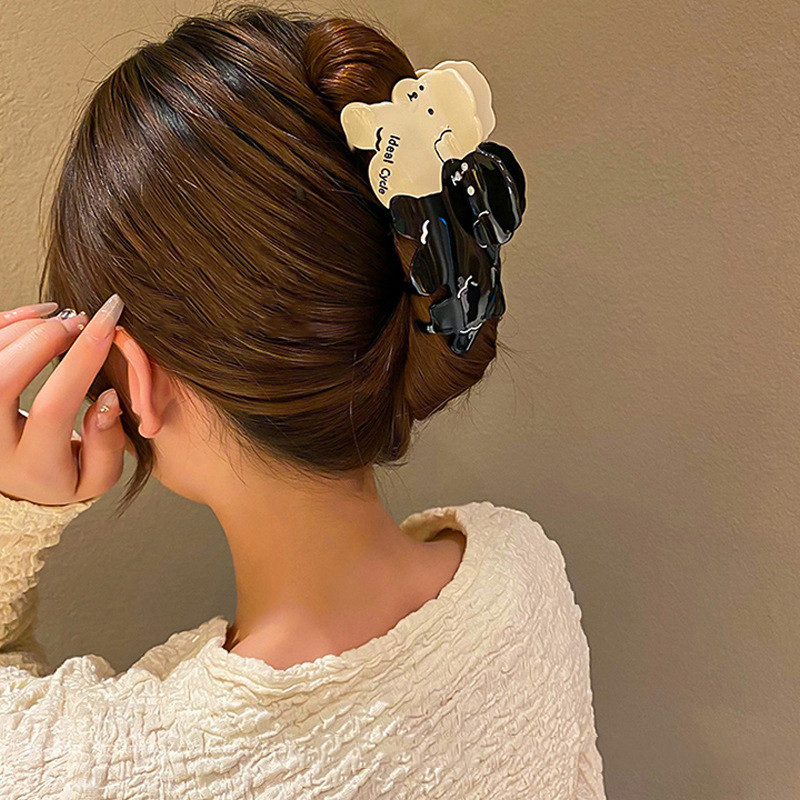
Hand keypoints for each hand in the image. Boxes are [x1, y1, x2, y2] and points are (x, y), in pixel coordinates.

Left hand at [0, 295, 125, 505]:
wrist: (21, 485)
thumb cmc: (63, 476)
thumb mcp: (96, 477)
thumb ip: (107, 444)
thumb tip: (109, 398)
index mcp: (33, 467)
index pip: (53, 408)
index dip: (82, 362)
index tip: (109, 326)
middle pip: (4, 379)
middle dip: (45, 339)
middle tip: (80, 321)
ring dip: (25, 329)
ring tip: (62, 321)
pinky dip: (6, 325)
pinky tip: (34, 318)